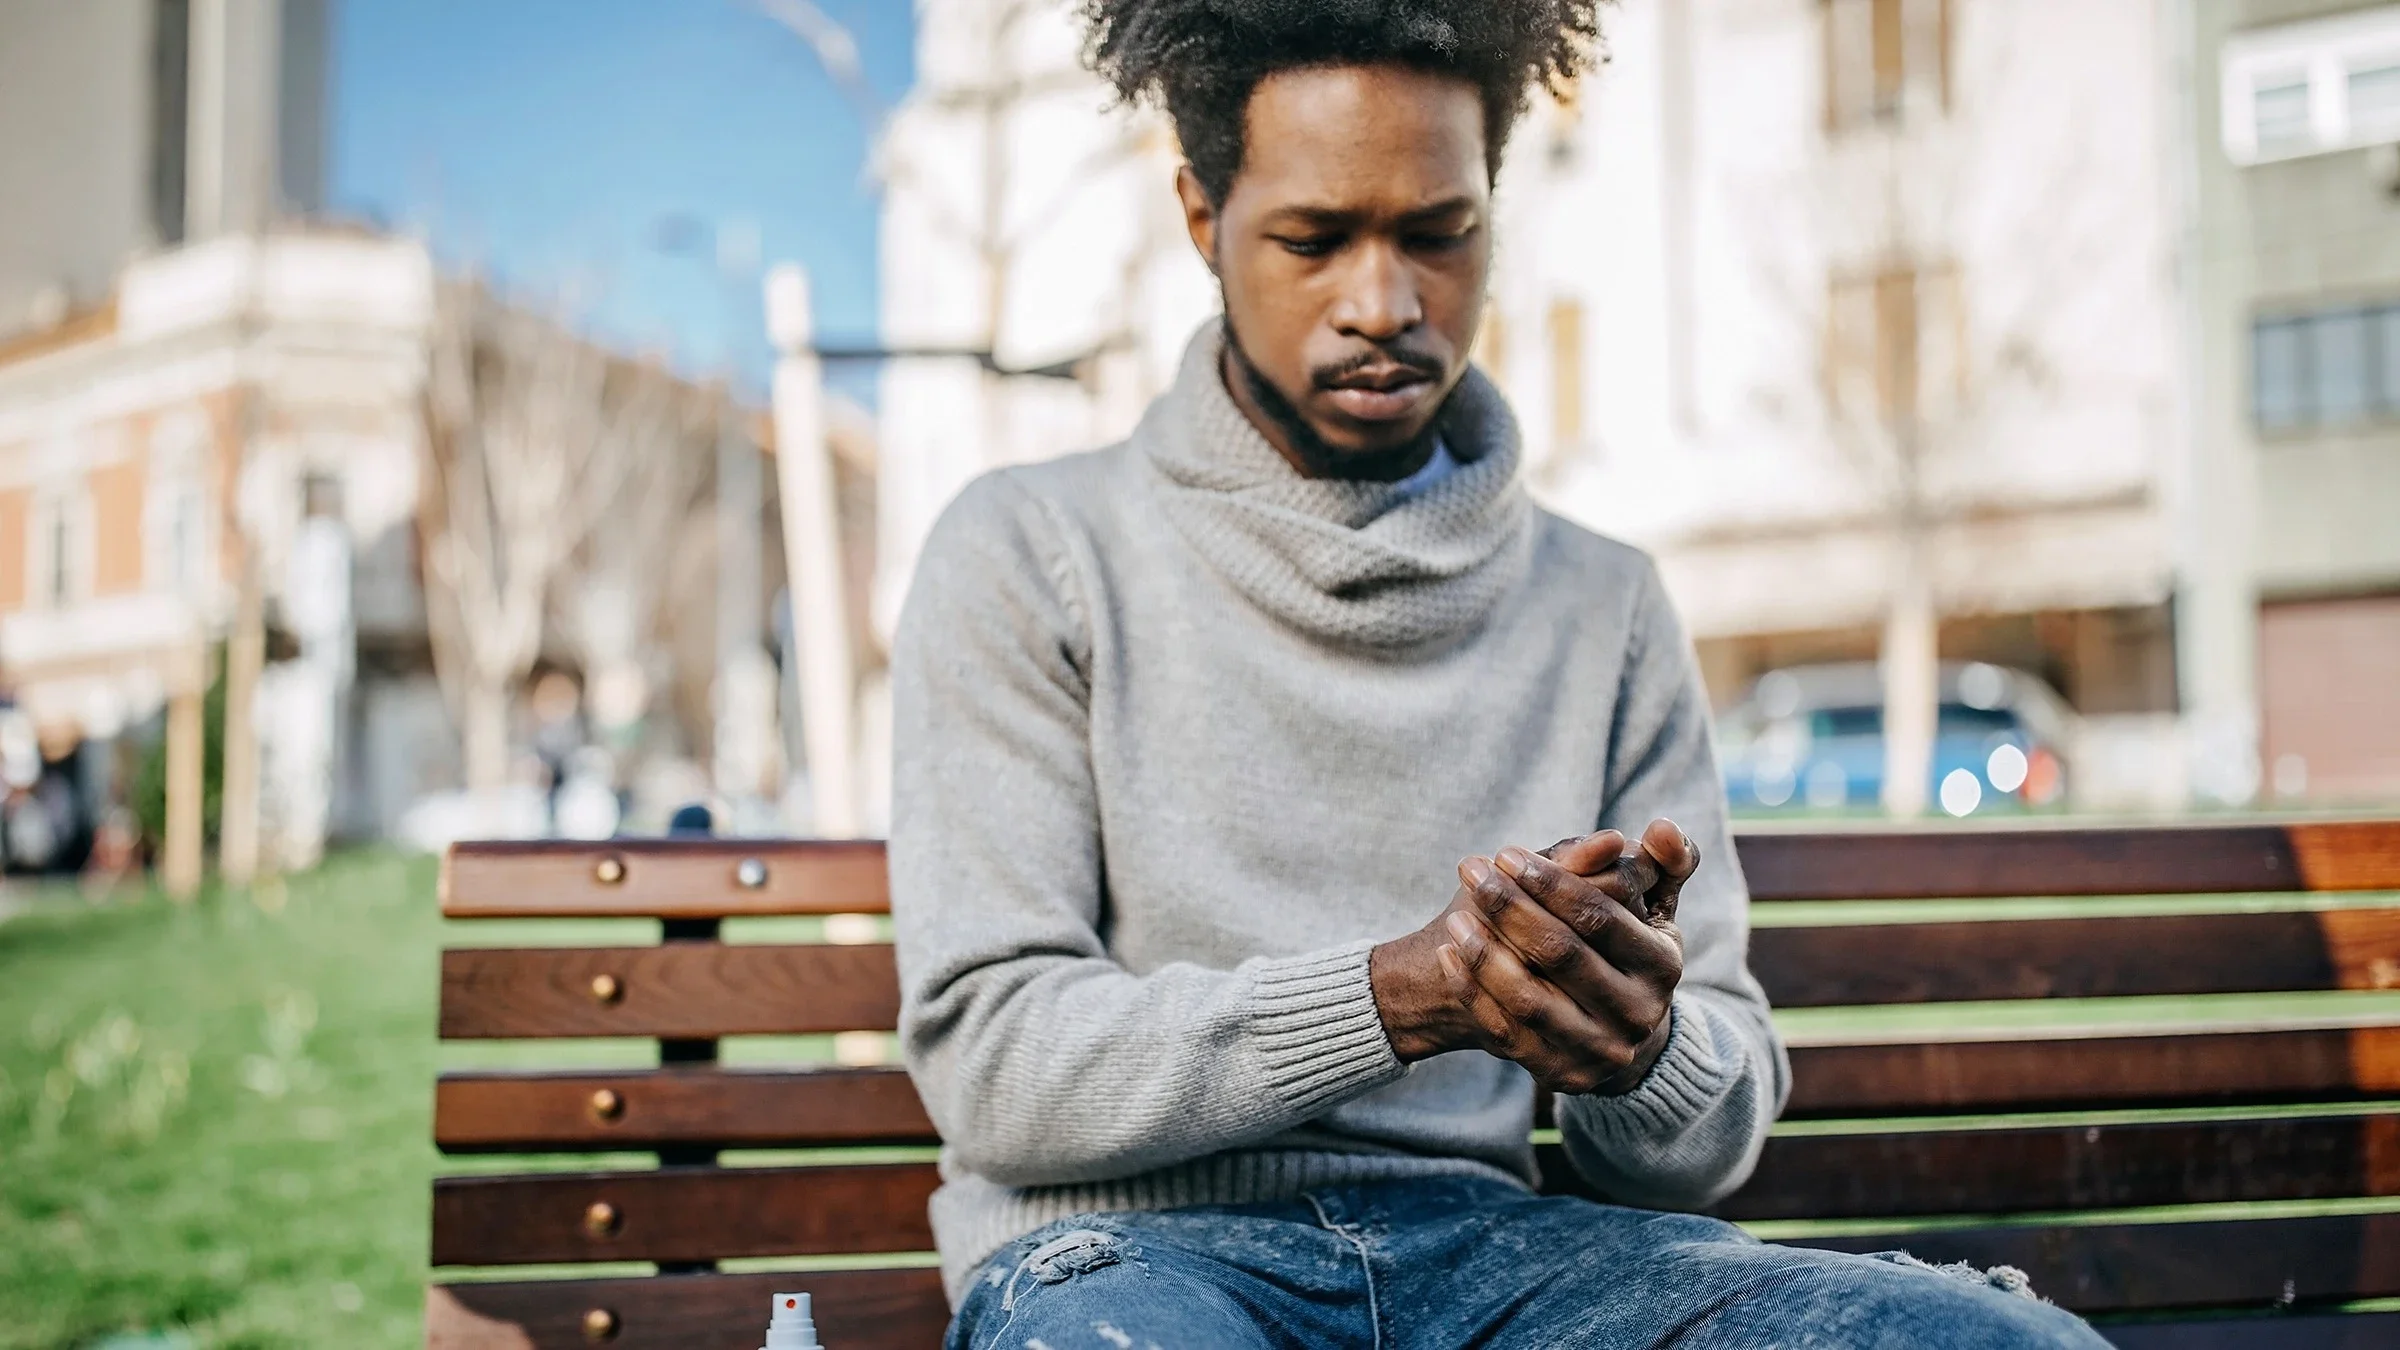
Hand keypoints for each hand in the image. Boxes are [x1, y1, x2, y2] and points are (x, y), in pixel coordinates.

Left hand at [1370, 819, 1698, 1095]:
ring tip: (1455, 916)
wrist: (1613, 1031)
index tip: (1504, 853)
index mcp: (1663, 964)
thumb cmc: (1623, 948)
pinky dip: (1472, 991)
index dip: (1550, 882)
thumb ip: (1661, 862)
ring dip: (1484, 952)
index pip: (1599, 916)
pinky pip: (1505, 1031)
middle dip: (1510, 906)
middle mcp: (1638, 1013)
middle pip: (1560, 954)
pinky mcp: (1561, 1074)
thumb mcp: (1649, 907)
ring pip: (1529, 998)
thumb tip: (1662, 828)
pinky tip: (1449, 954)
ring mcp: (1600, 1050)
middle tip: (1471, 870)